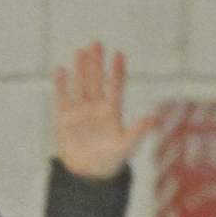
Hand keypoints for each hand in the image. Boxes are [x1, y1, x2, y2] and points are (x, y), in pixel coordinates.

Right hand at [51, 43, 157, 181]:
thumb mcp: (127, 146)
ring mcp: (81, 111)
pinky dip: (62, 85)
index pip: (115, 86)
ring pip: (81, 85)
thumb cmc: (111, 160)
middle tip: (97, 43)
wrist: (88, 173)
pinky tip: (61, 70)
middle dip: (97, 63)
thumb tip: (154, 116)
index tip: (118, 54)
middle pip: (97, 80)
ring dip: (81, 68)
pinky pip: (63, 98)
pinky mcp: (65, 118)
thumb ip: (139, 131)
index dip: (116, 71)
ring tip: (81, 50)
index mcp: (112, 111)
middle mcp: (97, 107)